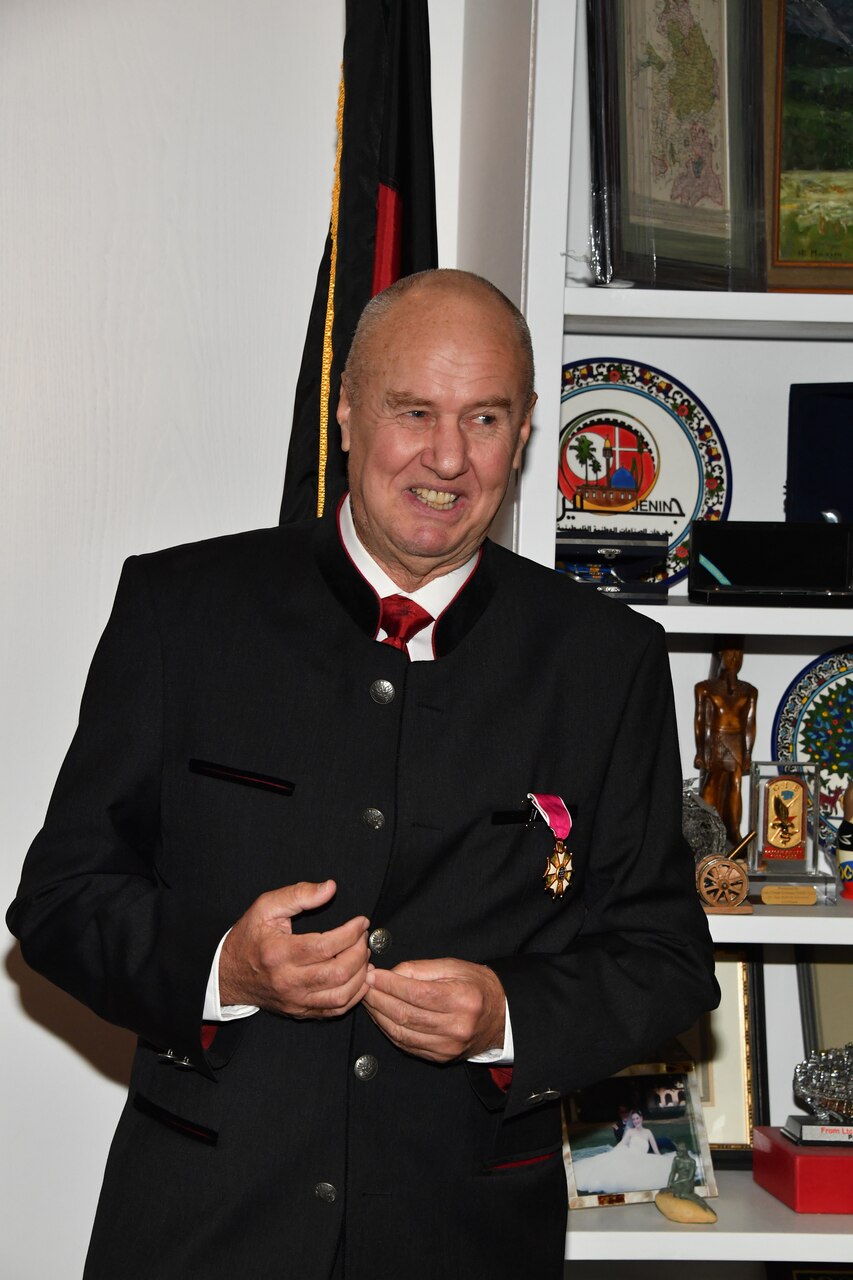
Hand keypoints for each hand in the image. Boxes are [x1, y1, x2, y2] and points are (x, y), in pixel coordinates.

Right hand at [219, 880, 369, 1017]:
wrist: (228, 974)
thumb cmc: (249, 937)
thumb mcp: (266, 907)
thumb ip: (299, 894)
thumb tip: (330, 888)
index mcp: (279, 953)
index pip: (325, 946)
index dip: (350, 933)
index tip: (361, 922)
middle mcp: (287, 980)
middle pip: (337, 973)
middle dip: (359, 952)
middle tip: (363, 937)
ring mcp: (295, 1000)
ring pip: (341, 996)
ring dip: (360, 975)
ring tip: (363, 955)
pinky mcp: (300, 1011)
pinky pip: (335, 1011)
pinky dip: (354, 995)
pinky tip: (359, 978)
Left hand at [363, 957, 505, 1062]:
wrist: (501, 1018)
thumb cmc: (478, 987)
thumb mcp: (455, 967)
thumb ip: (421, 969)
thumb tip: (391, 973)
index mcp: (463, 999)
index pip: (417, 993)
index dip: (390, 984)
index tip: (373, 974)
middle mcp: (456, 1026)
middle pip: (406, 1014)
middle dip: (379, 998)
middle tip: (364, 985)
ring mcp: (448, 1046)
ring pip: (402, 1032)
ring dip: (379, 1015)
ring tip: (369, 999)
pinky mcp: (440, 1057)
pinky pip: (406, 1045)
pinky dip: (388, 1030)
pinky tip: (381, 1016)